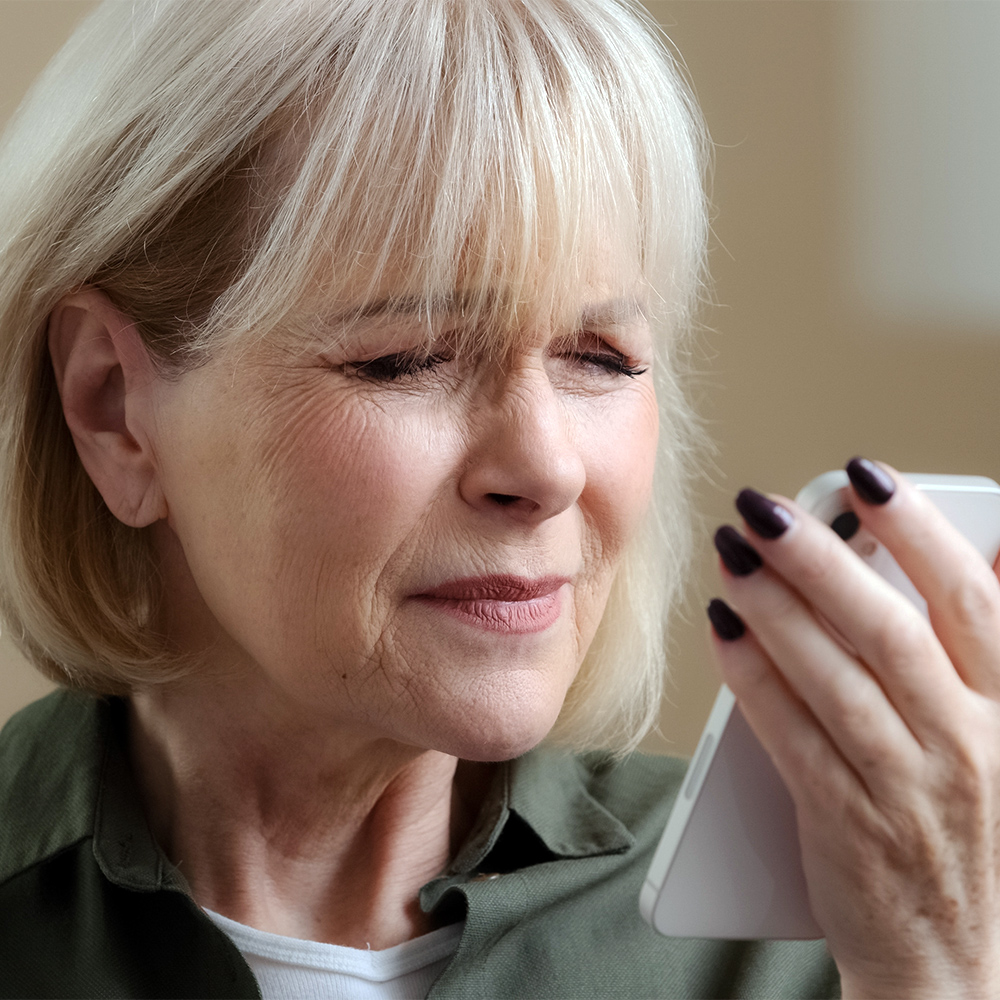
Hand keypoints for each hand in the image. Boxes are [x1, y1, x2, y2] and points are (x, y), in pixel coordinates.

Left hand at [708, 459, 999, 999]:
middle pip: (890, 628)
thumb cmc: (968, 833)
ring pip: (834, 676)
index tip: (865, 478)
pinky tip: (722, 631)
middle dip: (822, 558)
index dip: (919, 529)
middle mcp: (969, 743)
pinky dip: (753, 677)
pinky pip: (791, 733)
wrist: (954, 965)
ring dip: (775, 607)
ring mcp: (907, 786)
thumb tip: (983, 554)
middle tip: (764, 507)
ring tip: (731, 554)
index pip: (972, 599)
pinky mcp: (847, 822)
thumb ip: (985, 656)